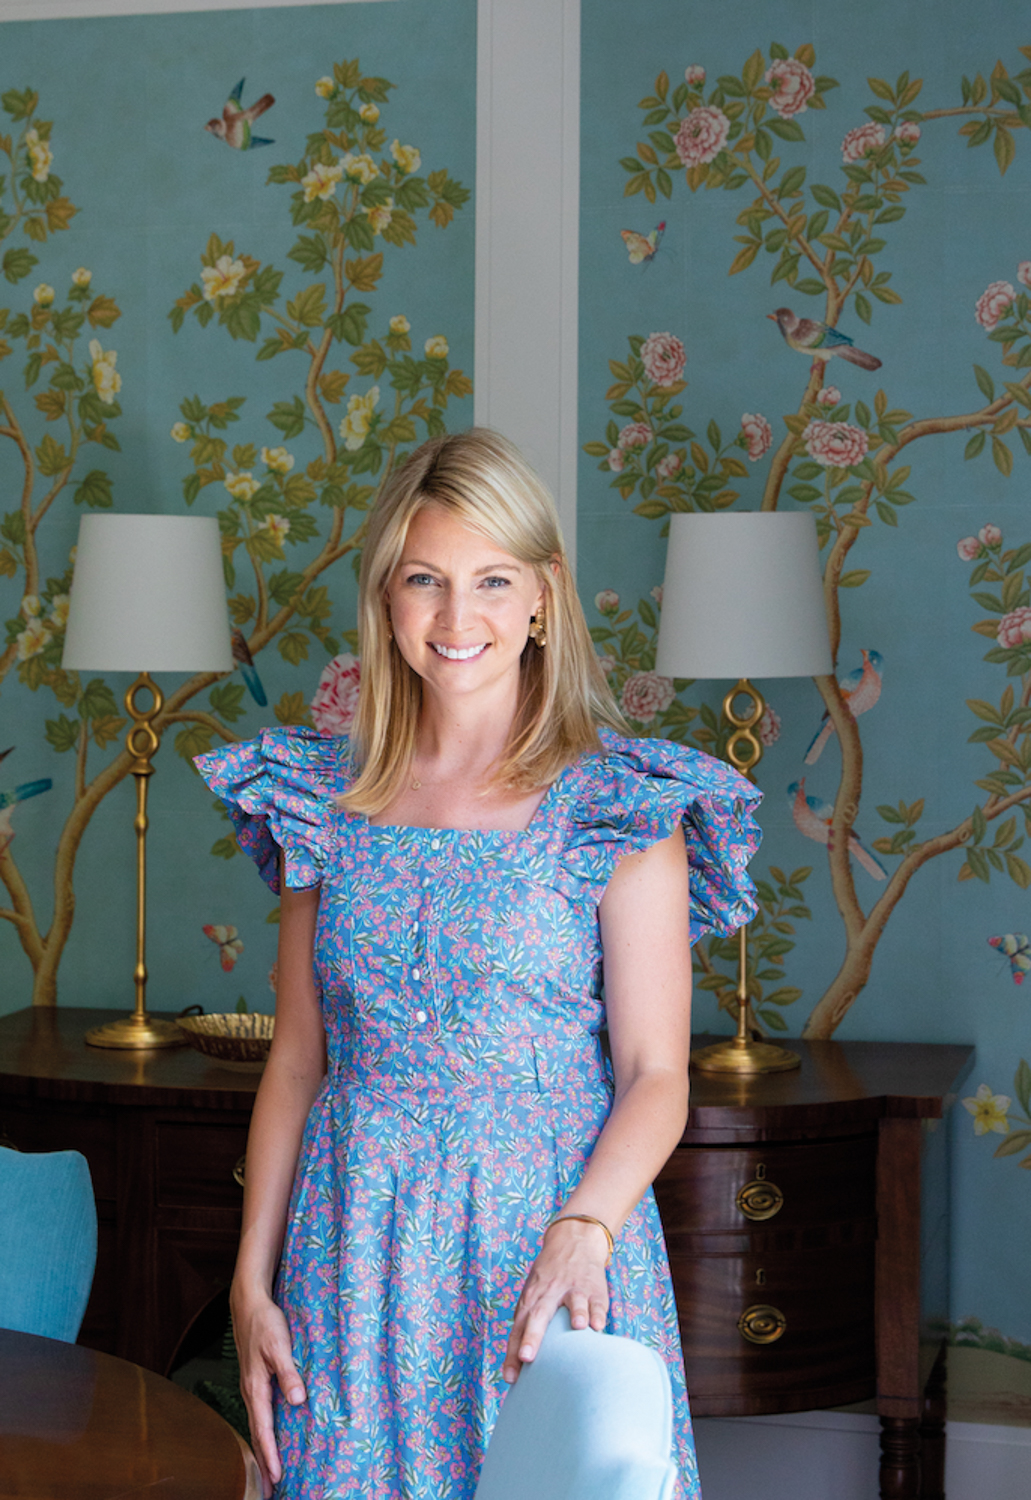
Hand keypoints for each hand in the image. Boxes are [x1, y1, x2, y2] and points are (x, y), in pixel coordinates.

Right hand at [231, 1287, 306, 1497]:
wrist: (248, 1304)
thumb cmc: (265, 1323)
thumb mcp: (279, 1345)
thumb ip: (288, 1373)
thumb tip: (297, 1400)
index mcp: (255, 1388)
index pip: (263, 1429)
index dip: (270, 1455)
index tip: (276, 1478)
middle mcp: (250, 1392)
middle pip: (256, 1434)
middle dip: (262, 1463)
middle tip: (268, 1490)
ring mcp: (251, 1387)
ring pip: (256, 1426)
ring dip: (262, 1450)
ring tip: (268, 1474)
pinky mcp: (254, 1381)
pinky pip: (258, 1414)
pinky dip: (262, 1432)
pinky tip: (269, 1437)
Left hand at [502, 1218, 609, 1383]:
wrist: (574, 1241)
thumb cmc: (549, 1279)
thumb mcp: (533, 1294)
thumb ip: (528, 1324)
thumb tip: (520, 1366)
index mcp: (532, 1298)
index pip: (519, 1327)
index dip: (513, 1352)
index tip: (511, 1378)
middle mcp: (550, 1293)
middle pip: (539, 1315)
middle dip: (532, 1337)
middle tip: (527, 1357)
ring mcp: (573, 1289)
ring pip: (574, 1302)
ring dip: (576, 1314)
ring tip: (578, 1327)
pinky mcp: (594, 1289)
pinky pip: (596, 1302)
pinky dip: (597, 1312)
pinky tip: (598, 1326)